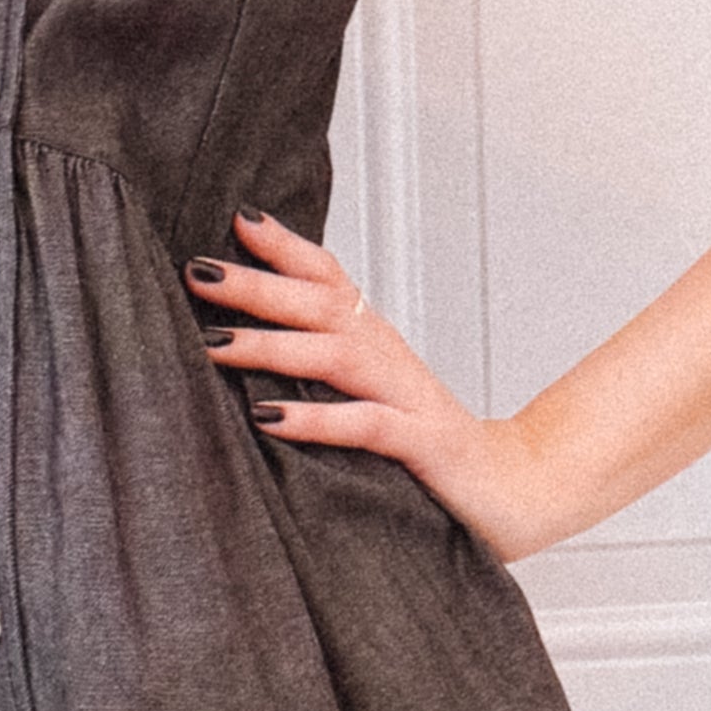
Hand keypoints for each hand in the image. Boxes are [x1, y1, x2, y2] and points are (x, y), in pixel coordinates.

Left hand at [183, 209, 594, 562]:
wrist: (512, 491)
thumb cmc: (426, 447)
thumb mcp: (367, 397)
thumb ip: (322, 369)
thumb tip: (245, 346)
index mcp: (376, 344)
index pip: (331, 280)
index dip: (288, 248)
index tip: (237, 219)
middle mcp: (390, 360)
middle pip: (322, 307)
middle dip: (258, 287)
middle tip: (197, 272)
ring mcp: (408, 400)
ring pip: (336, 357)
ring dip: (271, 347)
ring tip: (213, 345)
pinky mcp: (422, 447)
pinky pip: (365, 425)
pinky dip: (315, 419)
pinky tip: (268, 417)